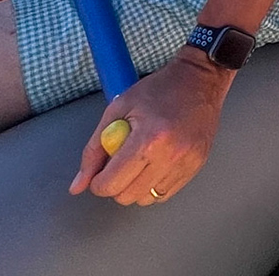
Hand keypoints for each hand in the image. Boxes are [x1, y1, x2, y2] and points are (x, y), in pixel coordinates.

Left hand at [70, 55, 231, 205]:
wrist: (199, 80)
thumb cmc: (159, 89)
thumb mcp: (117, 110)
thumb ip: (94, 149)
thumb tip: (79, 184)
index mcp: (148, 139)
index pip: (111, 183)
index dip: (97, 182)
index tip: (98, 174)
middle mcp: (170, 155)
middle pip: (128, 196)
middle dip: (116, 185)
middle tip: (118, 165)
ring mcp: (186, 163)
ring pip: (148, 199)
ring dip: (136, 187)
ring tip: (139, 162)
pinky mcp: (196, 166)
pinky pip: (166, 193)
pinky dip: (154, 185)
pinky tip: (155, 163)